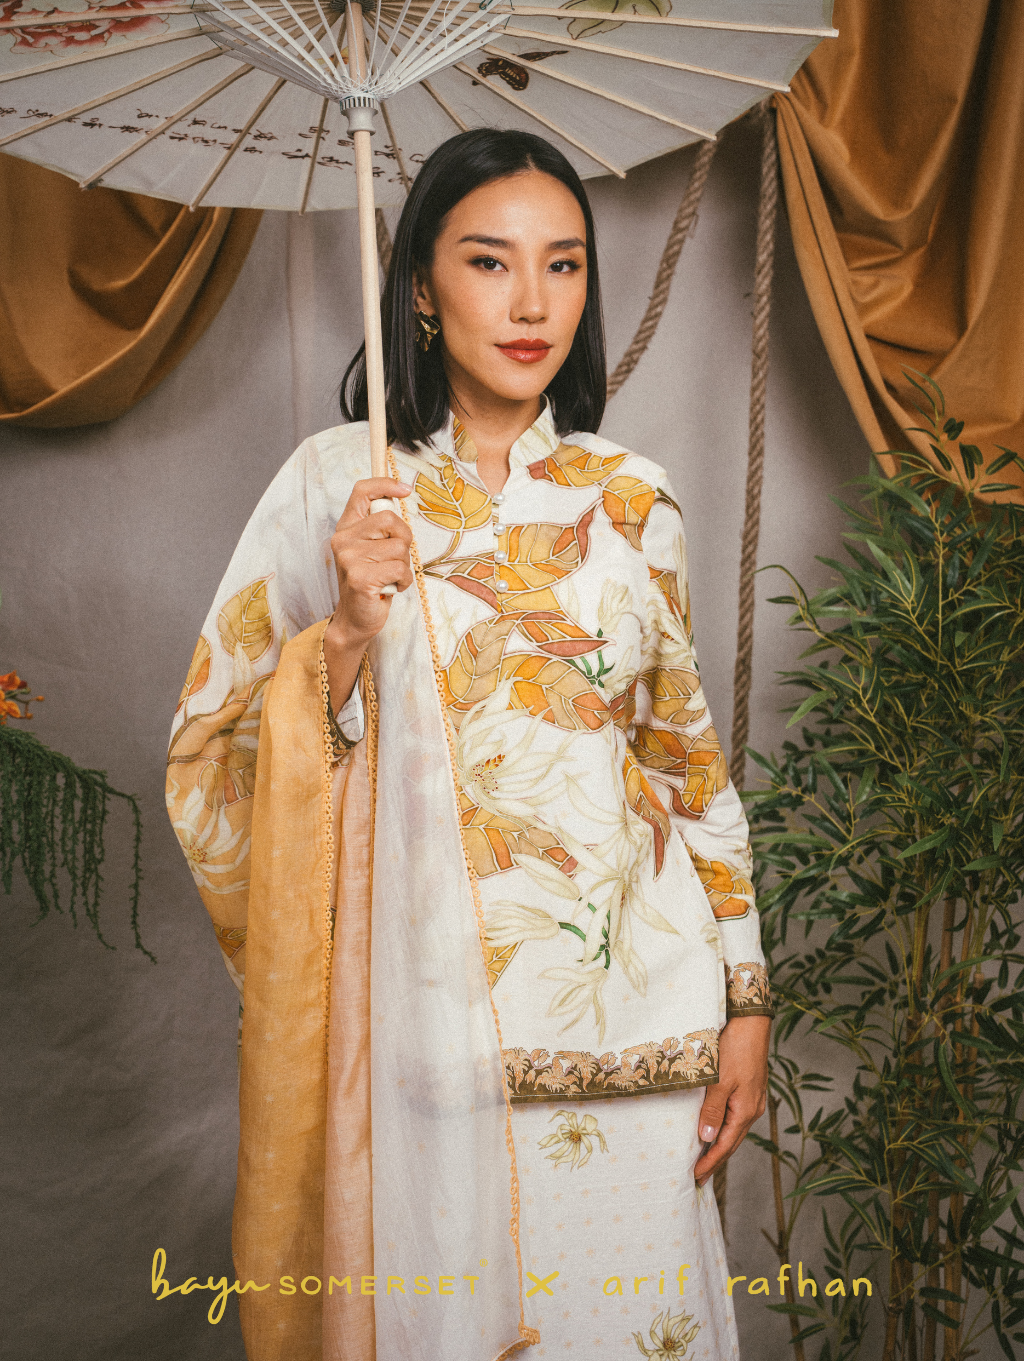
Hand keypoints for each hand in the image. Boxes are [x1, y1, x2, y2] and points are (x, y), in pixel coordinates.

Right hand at [323, 477, 412, 711]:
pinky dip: (403, 581)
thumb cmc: (370, 582)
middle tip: (397, 558)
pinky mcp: (359, 577)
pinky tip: (390, 589)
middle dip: (404, 539)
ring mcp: (348, 558)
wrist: (355, 619)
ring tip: (390, 577)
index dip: (385, 484)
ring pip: (399, 547)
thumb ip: (380, 527)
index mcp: (346, 528)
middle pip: (390, 519)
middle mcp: (343, 539)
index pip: (362, 491)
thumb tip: (400, 496)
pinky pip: (399, 569)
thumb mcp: (373, 549)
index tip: (405, 490)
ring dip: (404, 565)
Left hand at [693, 1015, 770, 1187]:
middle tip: (698, 1177)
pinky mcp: (750, 1090)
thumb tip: (706, 1139)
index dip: (710, 1163)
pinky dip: (725, 1130)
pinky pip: (736, 1118)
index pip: (724, 1146)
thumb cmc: (735, 1049)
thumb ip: (713, 1111)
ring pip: (734, 1131)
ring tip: (706, 1159)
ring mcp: (753, 1100)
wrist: (752, 1024)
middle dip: (715, 1161)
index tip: (695, 1177)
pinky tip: (716, 1130)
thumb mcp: (719, 1081)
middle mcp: (752, 1110)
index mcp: (745, 1111)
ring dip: (720, 1146)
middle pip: (731, 1143)